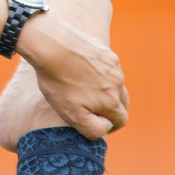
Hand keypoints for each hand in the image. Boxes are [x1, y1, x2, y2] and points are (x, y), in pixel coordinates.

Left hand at [14, 11, 127, 139]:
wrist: (51, 46)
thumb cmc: (58, 81)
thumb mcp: (71, 114)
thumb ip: (93, 128)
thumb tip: (107, 127)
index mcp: (112, 101)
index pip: (122, 120)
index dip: (110, 125)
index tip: (96, 122)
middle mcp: (118, 83)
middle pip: (123, 102)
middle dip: (111, 108)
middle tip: (92, 106)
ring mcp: (113, 66)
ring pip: (116, 83)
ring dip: (106, 89)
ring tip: (85, 87)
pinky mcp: (106, 52)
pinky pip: (109, 67)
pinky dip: (100, 72)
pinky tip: (82, 70)